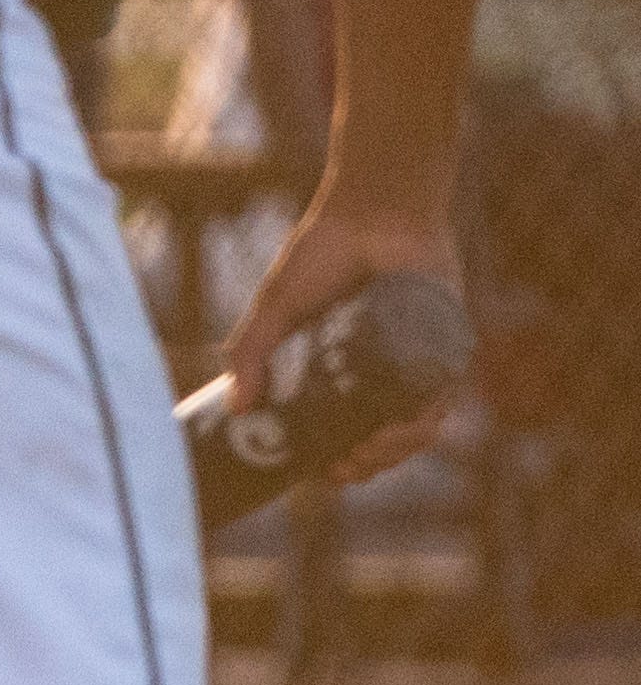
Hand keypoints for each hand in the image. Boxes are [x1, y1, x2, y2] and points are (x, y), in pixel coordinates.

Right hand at [222, 193, 460, 488]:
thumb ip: (248, 353)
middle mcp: (387, 369)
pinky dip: (421, 424)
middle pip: (383, 437)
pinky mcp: (448, 347)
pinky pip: (441, 398)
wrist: (372, 211)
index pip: (347, 427)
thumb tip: (237, 407)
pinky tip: (396, 432)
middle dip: (365, 465)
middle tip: (342, 468)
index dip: (335, 459)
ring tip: (364, 455)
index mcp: (347, 366)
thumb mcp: (275, 309)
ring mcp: (419, 362)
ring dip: (392, 454)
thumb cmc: (321, 253)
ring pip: (415, 427)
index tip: (318, 473)